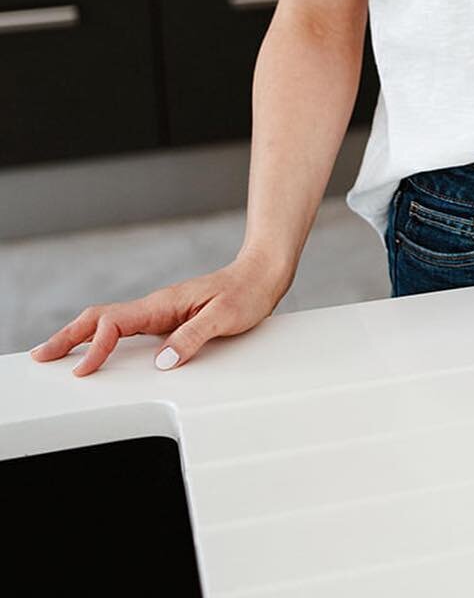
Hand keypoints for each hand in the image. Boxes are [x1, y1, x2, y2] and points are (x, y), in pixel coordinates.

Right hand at [27, 249, 291, 376]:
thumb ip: (193, 337)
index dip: (94, 346)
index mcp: (164, 304)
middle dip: (68, 337)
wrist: (263, 274)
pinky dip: (102, 338)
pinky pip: (126, 328)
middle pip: (100, 318)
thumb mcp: (225, 318)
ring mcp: (160, 312)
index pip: (115, 324)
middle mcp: (156, 306)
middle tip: (41, 356)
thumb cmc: (247, 292)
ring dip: (80, 336)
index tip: (82, 369)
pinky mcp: (167, 319)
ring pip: (109, 322)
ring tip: (55, 355)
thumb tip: (163, 361)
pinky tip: (96, 350)